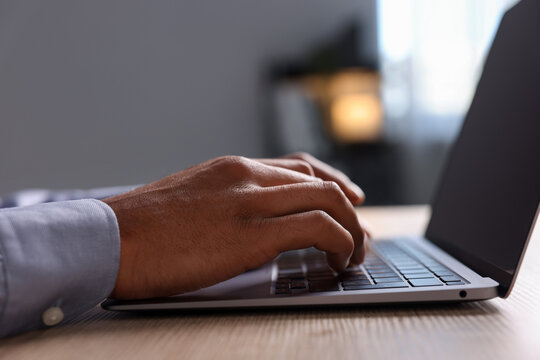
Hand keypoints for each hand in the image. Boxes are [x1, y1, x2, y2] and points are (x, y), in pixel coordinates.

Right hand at [104, 153, 366, 298]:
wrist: (108, 238)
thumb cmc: (143, 227)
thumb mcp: (191, 200)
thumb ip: (226, 201)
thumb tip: (250, 220)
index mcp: (232, 168)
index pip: (299, 167)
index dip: (332, 182)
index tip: (349, 197)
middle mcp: (246, 176)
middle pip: (320, 182)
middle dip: (349, 207)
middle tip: (360, 231)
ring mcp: (250, 201)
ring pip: (327, 200)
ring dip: (351, 227)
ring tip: (354, 252)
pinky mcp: (251, 234)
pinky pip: (317, 228)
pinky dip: (339, 242)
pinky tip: (337, 260)